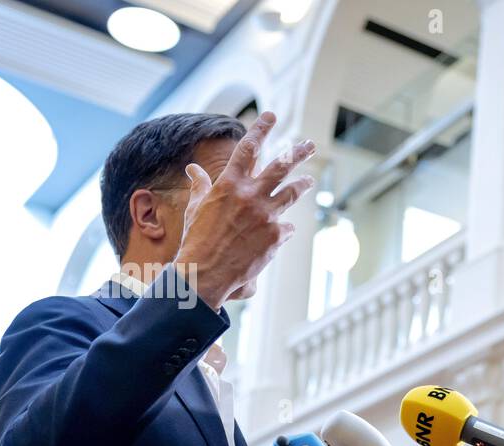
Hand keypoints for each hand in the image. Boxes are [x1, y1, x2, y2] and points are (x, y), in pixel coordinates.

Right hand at [175, 111, 316, 309]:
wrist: (206, 272)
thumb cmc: (197, 239)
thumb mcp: (196, 208)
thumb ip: (200, 185)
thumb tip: (193, 169)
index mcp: (229, 184)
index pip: (248, 148)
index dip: (261, 130)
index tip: (272, 116)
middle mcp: (250, 195)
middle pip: (281, 166)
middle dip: (297, 152)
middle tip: (309, 144)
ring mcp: (266, 215)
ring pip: (291, 192)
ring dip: (302, 184)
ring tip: (309, 179)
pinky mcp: (276, 235)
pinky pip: (285, 226)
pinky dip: (283, 226)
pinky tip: (283, 230)